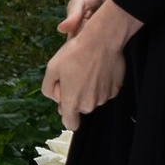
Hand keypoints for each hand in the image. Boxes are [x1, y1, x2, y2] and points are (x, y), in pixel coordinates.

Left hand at [42, 0, 133, 126]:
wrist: (101, 41)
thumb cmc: (75, 53)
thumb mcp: (51, 68)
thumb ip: (48, 88)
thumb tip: (56, 96)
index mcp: (72, 102)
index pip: (71, 124)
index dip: (67, 116)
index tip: (66, 103)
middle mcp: (89, 104)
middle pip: (81, 108)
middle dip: (76, 97)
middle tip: (73, 76)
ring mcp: (104, 97)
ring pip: (93, 98)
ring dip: (89, 89)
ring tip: (86, 69)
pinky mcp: (115, 89)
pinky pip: (105, 91)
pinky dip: (101, 83)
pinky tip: (98, 68)